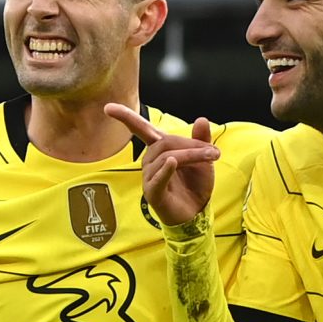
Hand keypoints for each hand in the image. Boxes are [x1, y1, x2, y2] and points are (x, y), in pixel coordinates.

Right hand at [103, 103, 217, 227]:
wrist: (198, 213)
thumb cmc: (195, 186)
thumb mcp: (203, 160)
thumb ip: (201, 140)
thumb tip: (201, 119)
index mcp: (159, 150)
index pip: (140, 130)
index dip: (125, 117)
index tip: (108, 108)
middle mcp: (149, 161)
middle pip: (165, 142)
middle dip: (191, 144)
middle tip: (214, 151)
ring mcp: (149, 177)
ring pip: (167, 157)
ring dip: (191, 155)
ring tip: (210, 159)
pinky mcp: (153, 193)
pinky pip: (158, 178)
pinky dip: (166, 170)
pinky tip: (173, 163)